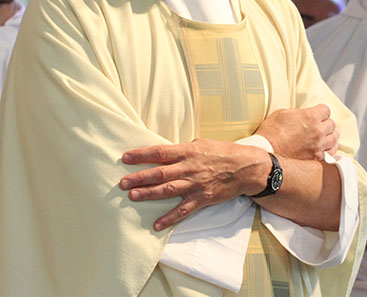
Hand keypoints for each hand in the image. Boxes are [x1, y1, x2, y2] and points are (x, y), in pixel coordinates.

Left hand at [119, 139, 269, 230]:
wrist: (245, 168)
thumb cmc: (222, 152)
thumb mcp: (200, 143)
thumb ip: (182, 149)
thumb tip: (164, 153)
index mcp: (187, 152)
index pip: (159, 152)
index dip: (141, 155)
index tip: (125, 158)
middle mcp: (189, 168)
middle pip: (160, 173)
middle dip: (139, 178)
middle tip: (122, 182)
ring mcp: (195, 185)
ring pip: (168, 191)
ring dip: (149, 194)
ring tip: (132, 196)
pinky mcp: (202, 199)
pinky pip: (183, 210)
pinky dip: (169, 218)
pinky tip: (156, 224)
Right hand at [255, 104, 337, 159]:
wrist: (266, 152)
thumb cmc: (271, 132)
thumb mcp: (282, 113)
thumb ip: (298, 112)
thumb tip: (303, 114)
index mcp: (310, 116)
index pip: (326, 110)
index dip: (321, 111)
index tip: (318, 114)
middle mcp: (318, 131)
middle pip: (332, 124)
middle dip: (325, 123)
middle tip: (319, 125)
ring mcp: (318, 146)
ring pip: (334, 138)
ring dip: (330, 136)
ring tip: (325, 136)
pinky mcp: (316, 158)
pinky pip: (331, 153)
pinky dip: (329, 149)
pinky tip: (324, 148)